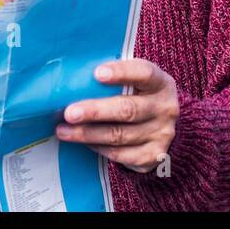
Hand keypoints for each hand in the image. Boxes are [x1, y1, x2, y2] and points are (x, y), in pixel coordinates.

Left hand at [56, 60, 178, 172]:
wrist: (163, 126)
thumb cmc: (139, 96)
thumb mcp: (136, 81)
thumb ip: (114, 78)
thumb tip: (74, 78)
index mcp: (161, 83)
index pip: (144, 73)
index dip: (121, 73)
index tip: (97, 73)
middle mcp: (165, 108)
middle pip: (128, 110)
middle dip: (95, 111)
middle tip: (69, 113)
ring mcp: (162, 134)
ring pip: (119, 135)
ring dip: (88, 134)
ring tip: (64, 130)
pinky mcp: (154, 156)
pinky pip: (121, 154)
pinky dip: (99, 148)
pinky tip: (84, 142)